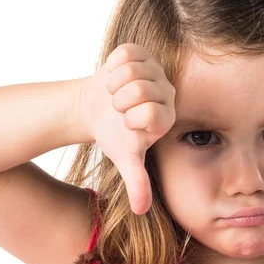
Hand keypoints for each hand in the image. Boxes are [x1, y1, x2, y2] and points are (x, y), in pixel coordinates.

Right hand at [78, 43, 175, 214]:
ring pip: (130, 71)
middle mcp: (167, 91)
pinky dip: (111, 67)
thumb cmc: (114, 135)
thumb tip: (140, 211)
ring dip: (114, 85)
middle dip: (119, 102)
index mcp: (167, 117)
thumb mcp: (124, 158)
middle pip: (140, 90)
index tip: (126, 124)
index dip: (130, 119)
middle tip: (118, 108)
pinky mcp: (140, 52)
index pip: (151, 113)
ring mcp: (154, 69)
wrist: (96, 109)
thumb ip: (137, 182)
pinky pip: (123, 55)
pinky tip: (114, 77)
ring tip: (116, 94)